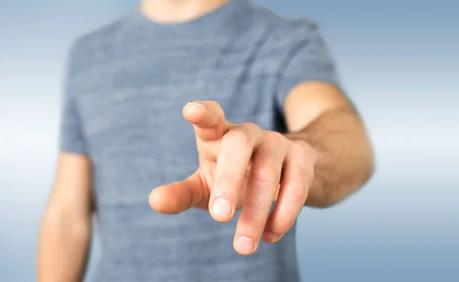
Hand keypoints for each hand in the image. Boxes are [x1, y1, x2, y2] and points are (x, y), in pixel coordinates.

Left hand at [149, 101, 317, 254]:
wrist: (288, 171)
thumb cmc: (235, 176)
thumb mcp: (205, 185)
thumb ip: (181, 193)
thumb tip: (155, 201)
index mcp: (219, 134)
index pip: (211, 118)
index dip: (203, 113)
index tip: (190, 110)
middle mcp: (249, 133)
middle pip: (238, 146)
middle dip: (229, 181)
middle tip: (218, 218)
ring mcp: (278, 143)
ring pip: (267, 174)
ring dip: (255, 213)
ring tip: (243, 247)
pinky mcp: (303, 158)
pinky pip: (296, 186)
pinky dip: (283, 214)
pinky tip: (269, 236)